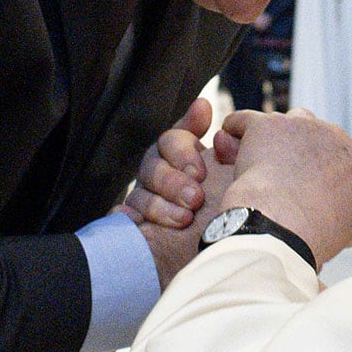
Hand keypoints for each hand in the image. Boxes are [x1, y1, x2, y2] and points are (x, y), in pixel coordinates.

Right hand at [121, 98, 243, 229]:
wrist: (228, 247)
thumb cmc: (228, 201)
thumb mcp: (231, 168)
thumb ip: (220, 137)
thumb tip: (202, 105)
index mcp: (181, 156)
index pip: (171, 141)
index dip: (183, 153)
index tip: (201, 172)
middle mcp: (160, 174)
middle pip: (152, 166)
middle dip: (173, 182)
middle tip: (196, 198)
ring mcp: (145, 201)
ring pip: (139, 195)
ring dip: (159, 206)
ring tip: (184, 219)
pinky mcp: (136, 228)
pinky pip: (121, 217)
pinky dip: (126, 218)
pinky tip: (136, 223)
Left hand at [217, 110, 351, 266]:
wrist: (281, 229)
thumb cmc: (312, 235)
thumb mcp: (345, 233)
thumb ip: (350, 220)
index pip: (335, 152)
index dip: (316, 165)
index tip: (300, 181)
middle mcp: (333, 135)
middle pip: (311, 131)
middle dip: (294, 147)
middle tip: (276, 171)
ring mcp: (299, 126)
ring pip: (281, 121)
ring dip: (269, 136)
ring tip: (251, 157)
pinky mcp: (265, 126)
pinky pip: (243, 120)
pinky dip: (235, 128)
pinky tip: (228, 139)